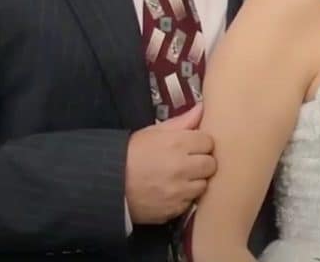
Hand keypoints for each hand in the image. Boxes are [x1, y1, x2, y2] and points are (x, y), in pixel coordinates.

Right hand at [124, 104, 215, 224]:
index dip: (201, 144)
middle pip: (211, 164)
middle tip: (188, 162)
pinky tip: (171, 191)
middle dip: (202, 162)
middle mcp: (182, 168)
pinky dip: (184, 198)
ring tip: (179, 178)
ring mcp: (179, 191)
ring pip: (204, 185)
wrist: (108, 184)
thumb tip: (202, 109)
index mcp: (177, 144)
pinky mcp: (175, 210)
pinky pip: (190, 202)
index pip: (209, 142)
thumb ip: (182, 121)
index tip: (192, 146)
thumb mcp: (153, 131)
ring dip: (195, 181)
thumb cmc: (130, 154)